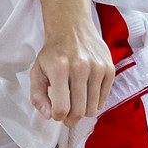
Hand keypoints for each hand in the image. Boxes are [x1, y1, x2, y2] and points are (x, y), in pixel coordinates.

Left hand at [32, 11, 115, 126]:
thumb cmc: (53, 53)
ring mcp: (97, 68)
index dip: (57, 117)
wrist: (72, 29)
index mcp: (59, 68)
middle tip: (66, 115)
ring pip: (92, 108)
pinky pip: (103, 100)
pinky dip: (94, 103)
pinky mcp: (109, 69)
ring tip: (75, 103)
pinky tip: (86, 94)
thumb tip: (48, 116)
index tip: (55, 114)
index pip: (61, 107)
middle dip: (70, 119)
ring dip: (83, 112)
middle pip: (79, 111)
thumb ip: (38, 95)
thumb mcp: (37, 71)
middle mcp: (80, 67)